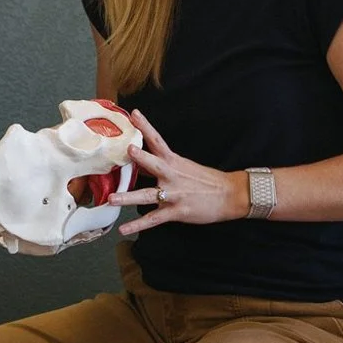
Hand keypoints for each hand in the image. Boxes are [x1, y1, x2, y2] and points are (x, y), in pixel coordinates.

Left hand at [111, 110, 247, 234]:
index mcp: (173, 161)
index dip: (145, 126)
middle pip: (153, 164)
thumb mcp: (183, 167)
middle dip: (140, 157)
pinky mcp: (177, 211)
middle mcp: (171, 175)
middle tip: (128, 150)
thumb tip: (138, 162)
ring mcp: (174, 194)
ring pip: (148, 195)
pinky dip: (138, 225)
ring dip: (129, 197)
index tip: (134, 114)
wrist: (229, 195)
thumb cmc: (205, 180)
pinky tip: (124, 228)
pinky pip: (153, 219)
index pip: (157, 140)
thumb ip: (161, 165)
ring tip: (112, 199)